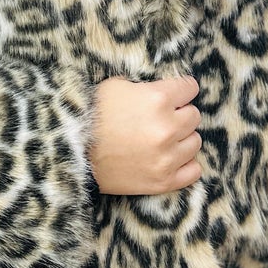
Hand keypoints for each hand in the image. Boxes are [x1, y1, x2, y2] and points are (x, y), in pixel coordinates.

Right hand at [88, 75, 203, 197]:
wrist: (72, 153)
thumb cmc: (92, 116)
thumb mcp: (117, 86)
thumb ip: (148, 87)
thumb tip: (168, 91)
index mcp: (157, 99)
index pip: (190, 88)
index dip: (180, 90)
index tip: (173, 95)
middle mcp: (166, 127)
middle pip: (194, 116)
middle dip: (179, 114)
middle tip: (160, 119)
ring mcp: (166, 157)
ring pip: (195, 142)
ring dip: (181, 139)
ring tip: (161, 139)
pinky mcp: (163, 181)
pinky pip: (194, 170)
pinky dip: (185, 164)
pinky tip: (170, 158)